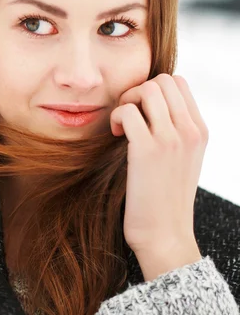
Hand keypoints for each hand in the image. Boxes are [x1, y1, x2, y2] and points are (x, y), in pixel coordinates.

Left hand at [110, 74, 207, 278]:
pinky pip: (127, 111)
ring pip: (147, 89)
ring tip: (121, 126)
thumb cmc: (165, 198)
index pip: (179, 83)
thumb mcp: (182, 160)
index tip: (141, 113)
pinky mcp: (147, 150)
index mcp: (200, 131)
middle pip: (163, 80)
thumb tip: (151, 110)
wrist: (165, 234)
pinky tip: (115, 135)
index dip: (153, 90)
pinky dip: (116, 117)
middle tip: (128, 116)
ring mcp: (171, 139)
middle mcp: (190, 131)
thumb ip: (175, 133)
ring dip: (126, 101)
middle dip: (138, 91)